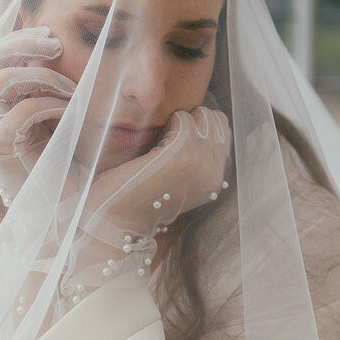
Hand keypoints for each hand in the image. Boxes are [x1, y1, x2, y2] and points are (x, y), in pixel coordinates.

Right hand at [0, 26, 75, 203]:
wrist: (54, 205)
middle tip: (56, 41)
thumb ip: (46, 73)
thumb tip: (53, 32)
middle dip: (21, 41)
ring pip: (3, 79)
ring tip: (73, 87)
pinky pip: (22, 109)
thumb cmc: (56, 155)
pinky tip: (70, 110)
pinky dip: (51, 103)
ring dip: (44, 75)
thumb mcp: (51, 105)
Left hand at [82, 106, 231, 246]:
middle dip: (192, 119)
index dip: (198, 127)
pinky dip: (166, 122)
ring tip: (160, 143)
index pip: (222, 132)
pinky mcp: (182, 155)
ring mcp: (201, 164)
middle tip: (167, 138)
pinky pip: (183, 118)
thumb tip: (197, 128)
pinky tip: (152, 145)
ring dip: (179, 120)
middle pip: (216, 120)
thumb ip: (193, 161)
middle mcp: (214, 174)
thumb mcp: (175, 182)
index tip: (174, 140)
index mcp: (214, 181)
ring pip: (202, 116)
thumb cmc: (137, 199)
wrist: (116, 223)